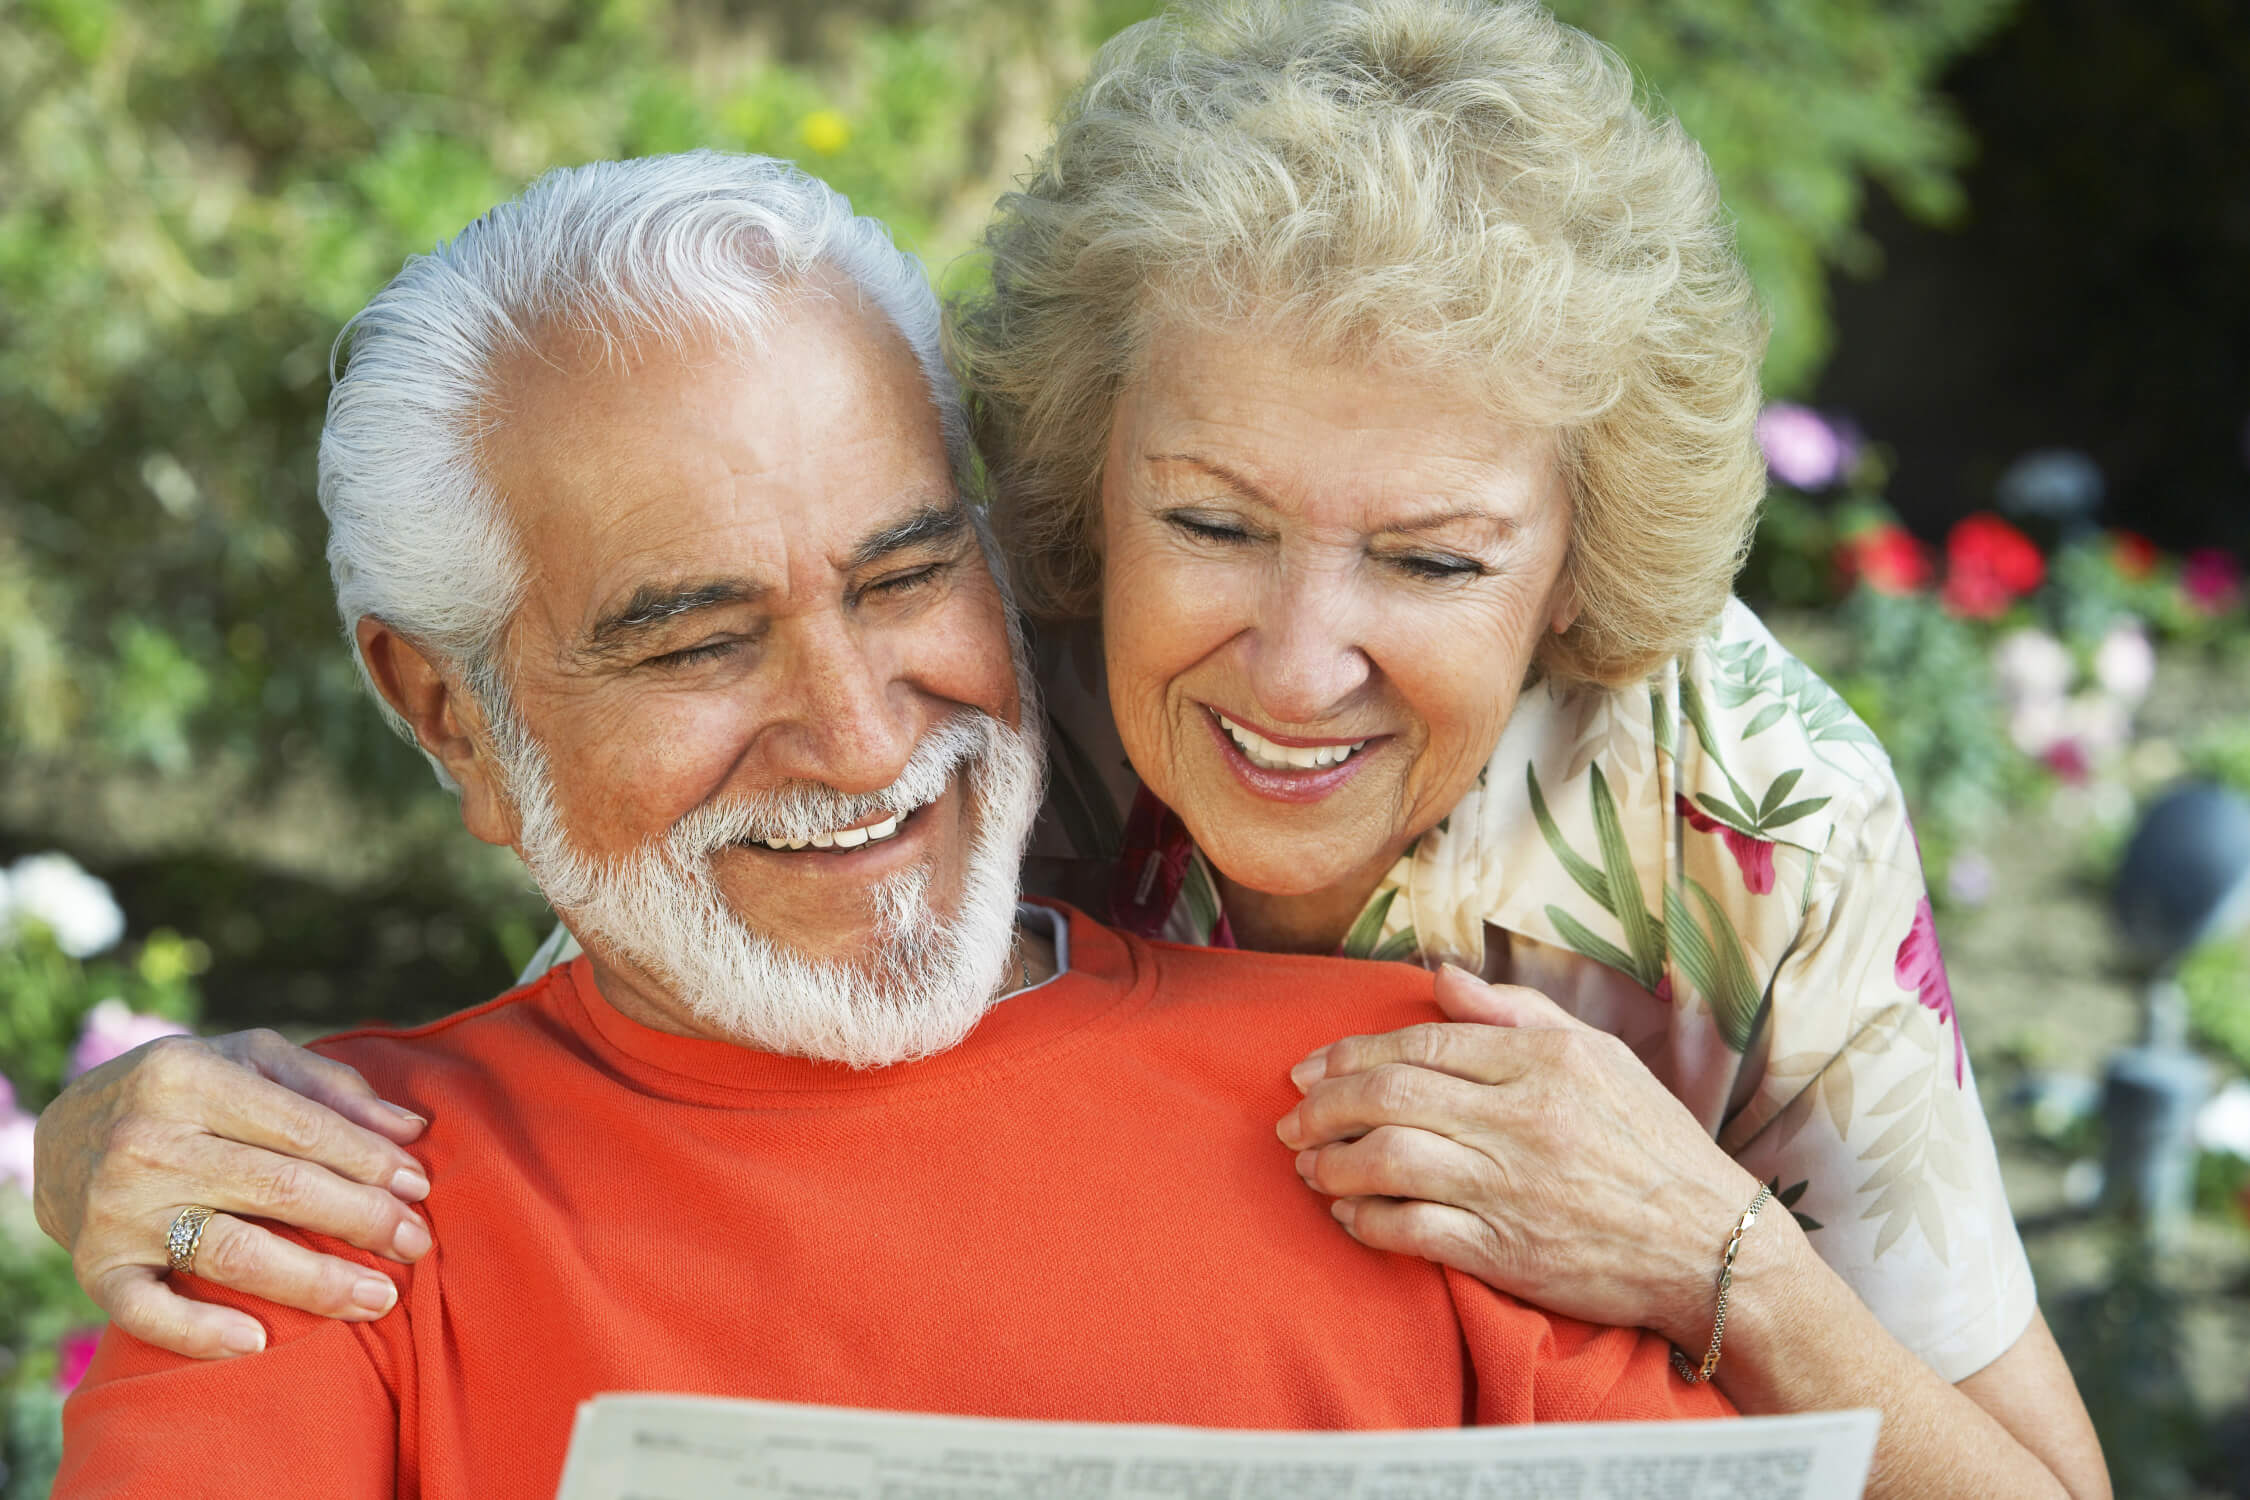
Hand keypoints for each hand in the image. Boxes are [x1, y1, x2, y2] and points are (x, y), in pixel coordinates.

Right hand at [34, 1029, 433, 1359]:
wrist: (64, 1133)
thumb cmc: (185, 1093)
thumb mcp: (249, 1061)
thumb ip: (331, 1088)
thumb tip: (410, 1129)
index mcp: (188, 1077)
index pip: (302, 1128)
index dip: (369, 1160)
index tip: (418, 1187)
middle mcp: (147, 1142)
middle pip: (279, 1190)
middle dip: (361, 1219)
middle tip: (417, 1243)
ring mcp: (118, 1210)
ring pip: (233, 1253)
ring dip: (315, 1282)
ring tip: (379, 1298)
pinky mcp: (94, 1268)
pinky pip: (148, 1312)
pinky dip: (200, 1332)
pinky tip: (258, 1342)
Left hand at [1275, 966, 1762, 1345]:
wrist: (1713, 1247)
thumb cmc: (1655, 1147)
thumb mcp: (1602, 1057)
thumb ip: (1516, 1012)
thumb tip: (1440, 977)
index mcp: (1542, 1061)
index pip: (1420, 1045)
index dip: (1349, 1054)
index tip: (1309, 1070)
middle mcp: (1520, 1118)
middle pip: (1389, 1095)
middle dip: (1323, 1104)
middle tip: (1290, 1117)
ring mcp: (1509, 1187)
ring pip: (1388, 1159)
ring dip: (1332, 1161)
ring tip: (1309, 1164)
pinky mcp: (1505, 1252)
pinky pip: (1411, 1230)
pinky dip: (1367, 1220)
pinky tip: (1348, 1213)